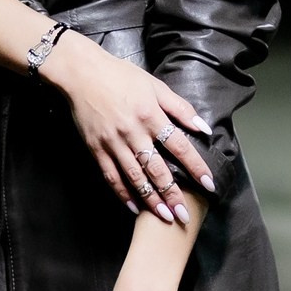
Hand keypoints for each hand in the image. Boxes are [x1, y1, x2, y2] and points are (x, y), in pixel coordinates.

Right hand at [42, 32, 215, 224]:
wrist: (81, 73)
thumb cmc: (120, 76)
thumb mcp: (154, 85)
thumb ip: (180, 108)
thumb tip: (204, 128)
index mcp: (150, 115)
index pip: (179, 146)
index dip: (195, 166)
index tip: (209, 184)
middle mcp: (132, 132)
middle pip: (157, 169)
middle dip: (173, 194)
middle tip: (185, 216)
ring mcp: (113, 143)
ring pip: (135, 178)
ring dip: (151, 200)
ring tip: (164, 217)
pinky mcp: (96, 149)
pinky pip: (111, 177)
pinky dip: (123, 194)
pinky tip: (135, 208)